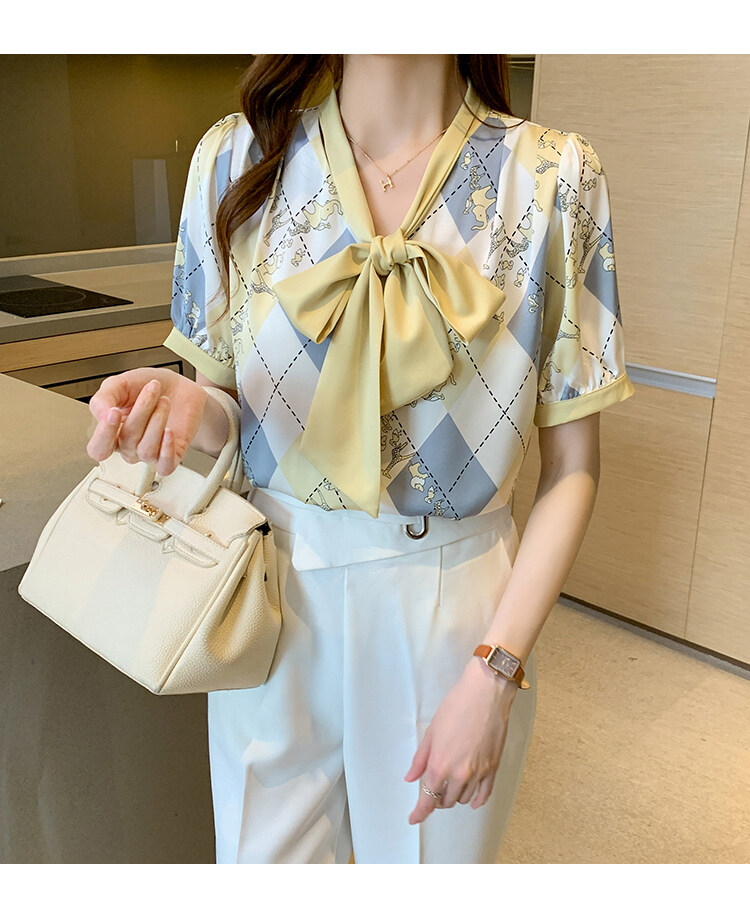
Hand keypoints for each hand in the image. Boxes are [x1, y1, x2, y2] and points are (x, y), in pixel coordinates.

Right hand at [86, 367, 208, 474]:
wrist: (178, 385)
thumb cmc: (146, 386)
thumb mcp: (118, 385)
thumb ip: (103, 399)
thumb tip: (102, 416)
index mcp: (111, 432)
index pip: (99, 449)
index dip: (104, 435)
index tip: (114, 411)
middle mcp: (129, 446)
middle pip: (127, 442)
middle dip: (140, 412)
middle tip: (151, 390)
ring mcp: (150, 451)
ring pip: (147, 450)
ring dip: (157, 421)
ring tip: (165, 400)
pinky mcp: (172, 454)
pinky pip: (166, 466)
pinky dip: (167, 450)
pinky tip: (169, 431)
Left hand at [404, 656, 517, 824]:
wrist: (486, 694)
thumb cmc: (457, 706)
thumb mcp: (432, 731)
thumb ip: (421, 758)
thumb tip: (411, 778)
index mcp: (440, 764)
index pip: (427, 798)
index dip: (420, 812)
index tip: (414, 818)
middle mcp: (459, 773)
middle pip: (445, 800)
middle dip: (436, 798)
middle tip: (432, 789)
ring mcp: (479, 772)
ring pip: (463, 798)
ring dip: (454, 796)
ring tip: (449, 786)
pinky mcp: (493, 768)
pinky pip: (484, 794)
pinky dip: (476, 800)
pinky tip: (471, 800)